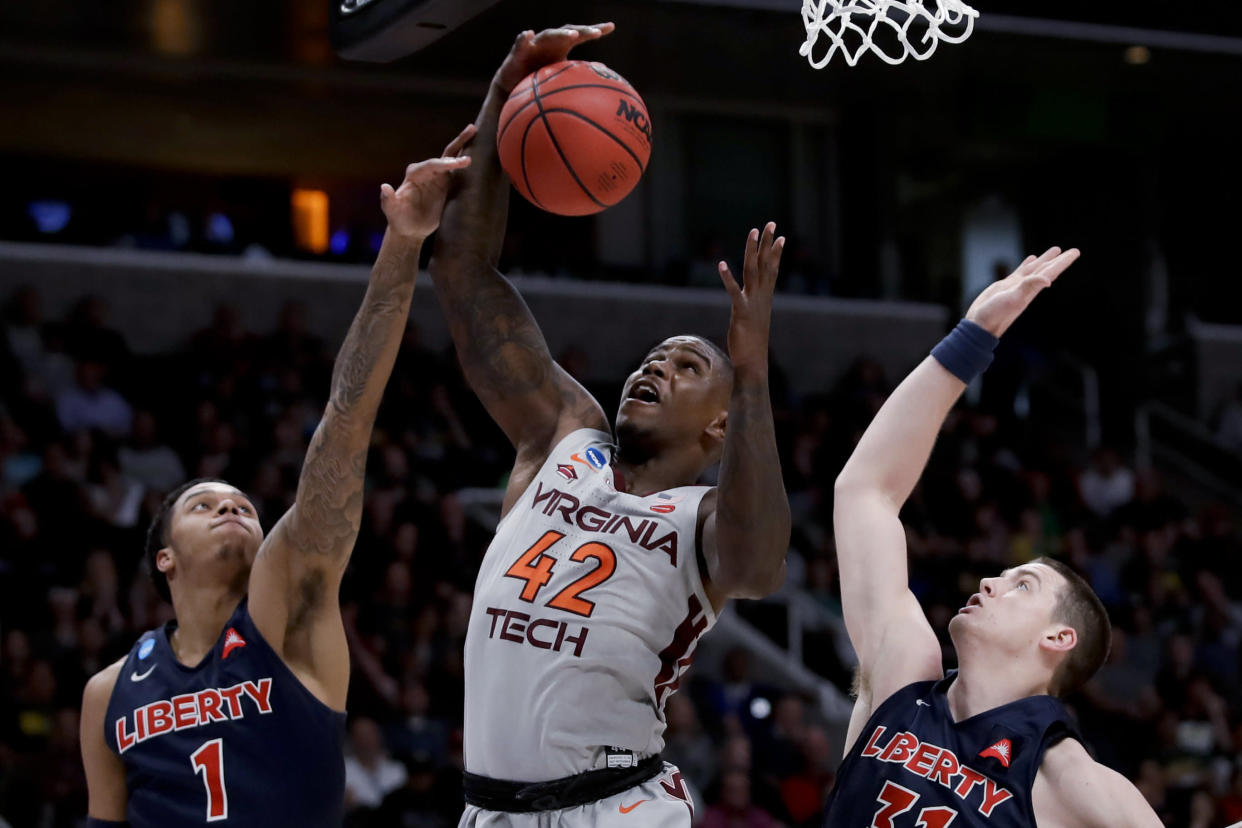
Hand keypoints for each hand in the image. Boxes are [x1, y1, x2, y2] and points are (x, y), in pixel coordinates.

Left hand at [380, 124, 475, 239]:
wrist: (409, 229)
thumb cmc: (398, 218)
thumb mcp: (391, 210)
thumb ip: (388, 199)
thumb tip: (385, 187)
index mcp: (415, 174)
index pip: (432, 165)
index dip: (445, 163)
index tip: (461, 163)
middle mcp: (428, 172)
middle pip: (444, 155)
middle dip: (458, 143)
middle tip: (472, 130)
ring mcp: (438, 178)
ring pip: (453, 160)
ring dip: (465, 148)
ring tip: (479, 135)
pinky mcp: (447, 186)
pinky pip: (459, 173)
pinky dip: (468, 165)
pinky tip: (480, 155)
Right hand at [493, 23, 615, 93]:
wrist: (513, 84)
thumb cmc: (539, 76)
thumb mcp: (561, 75)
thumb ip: (580, 70)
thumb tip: (604, 70)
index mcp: (561, 45)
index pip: (581, 34)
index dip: (594, 30)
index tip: (611, 27)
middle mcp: (550, 40)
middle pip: (568, 31)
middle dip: (582, 31)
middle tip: (597, 33)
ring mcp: (535, 44)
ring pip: (549, 35)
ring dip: (561, 34)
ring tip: (572, 35)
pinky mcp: (518, 51)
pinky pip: (521, 43)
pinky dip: (524, 38)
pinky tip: (528, 34)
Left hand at [718, 222, 784, 371]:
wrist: (753, 362)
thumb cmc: (752, 344)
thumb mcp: (753, 320)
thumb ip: (752, 308)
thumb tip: (750, 303)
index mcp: (764, 298)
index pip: (772, 270)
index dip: (775, 252)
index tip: (780, 236)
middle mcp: (761, 297)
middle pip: (765, 264)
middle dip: (767, 243)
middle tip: (771, 223)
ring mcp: (752, 303)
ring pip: (752, 271)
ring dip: (752, 251)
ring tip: (753, 232)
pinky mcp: (741, 312)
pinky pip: (734, 291)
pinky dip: (727, 277)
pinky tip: (721, 264)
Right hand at [965, 246, 1078, 336]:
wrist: (980, 324)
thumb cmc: (995, 314)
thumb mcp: (1013, 299)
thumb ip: (1028, 287)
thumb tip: (1048, 280)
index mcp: (1031, 289)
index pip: (1051, 272)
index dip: (1063, 262)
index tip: (1075, 252)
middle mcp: (1027, 287)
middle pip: (1047, 269)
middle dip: (1059, 260)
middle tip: (1074, 251)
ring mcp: (1017, 286)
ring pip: (1035, 269)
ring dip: (1045, 260)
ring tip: (1055, 250)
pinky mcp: (1006, 286)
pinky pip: (1021, 271)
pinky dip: (1027, 264)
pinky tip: (1031, 259)